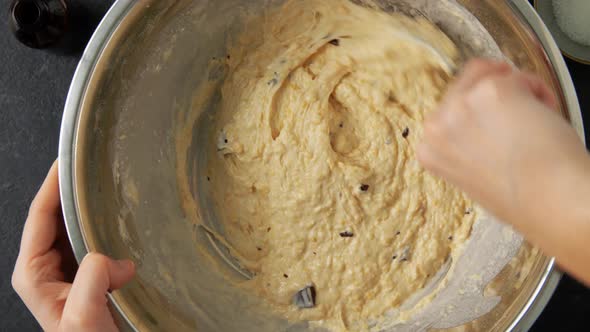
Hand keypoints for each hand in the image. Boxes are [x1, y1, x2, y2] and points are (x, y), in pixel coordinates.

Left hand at [12, 161, 135, 331]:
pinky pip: (92, 239)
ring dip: (87, 208)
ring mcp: (67, 271)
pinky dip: (103, 225)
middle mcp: (47, 268)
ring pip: (73, 227)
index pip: (39, 218)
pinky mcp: (88, 275)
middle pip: (54, 217)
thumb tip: (109, 256)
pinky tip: (119, 219)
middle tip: (88, 165)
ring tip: (103, 184)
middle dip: (70, 191)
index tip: (65, 162)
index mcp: (34, 273)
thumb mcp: (84, 316)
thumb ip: (92, 281)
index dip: (51, 186)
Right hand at [418, 59, 589, 283]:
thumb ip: (465, 145)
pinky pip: (520, 76)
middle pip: (466, 84)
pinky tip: (544, 120)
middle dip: (497, 97)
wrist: (549, 202)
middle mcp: (436, 124)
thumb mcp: (472, 176)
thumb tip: (482, 120)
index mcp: (429, 149)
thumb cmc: (520, 199)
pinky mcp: (492, 90)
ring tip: (532, 123)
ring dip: (517, 91)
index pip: (448, 111)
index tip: (496, 127)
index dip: (478, 114)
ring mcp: (461, 104)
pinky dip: (538, 92)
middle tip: (519, 125)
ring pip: (492, 73)